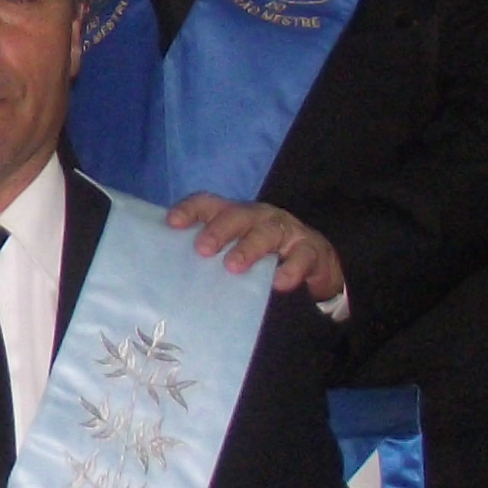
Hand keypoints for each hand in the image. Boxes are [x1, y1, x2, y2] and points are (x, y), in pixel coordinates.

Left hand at [166, 194, 347, 306]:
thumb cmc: (265, 256)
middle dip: (219, 229)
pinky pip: (301, 257)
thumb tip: (173, 276)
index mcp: (236, 215)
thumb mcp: (237, 250)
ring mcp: (287, 231)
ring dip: (249, 247)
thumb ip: (214, 256)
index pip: (210, 204)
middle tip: (202, 249)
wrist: (315, 262)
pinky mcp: (310, 250)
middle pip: (238, 215)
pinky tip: (279, 282)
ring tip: (233, 266)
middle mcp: (259, 217)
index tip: (172, 223)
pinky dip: (290, 269)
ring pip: (267, 231)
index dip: (191, 210)